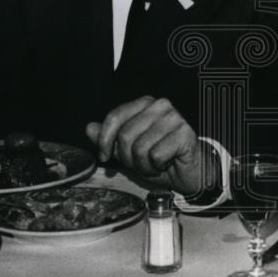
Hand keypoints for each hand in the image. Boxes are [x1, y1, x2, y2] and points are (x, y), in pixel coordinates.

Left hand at [86, 96, 216, 196]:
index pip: (115, 117)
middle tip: (139, 162)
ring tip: (153, 164)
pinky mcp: (185, 133)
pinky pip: (156, 155)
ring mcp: (174, 118)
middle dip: (128, 157)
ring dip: (143, 164)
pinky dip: (157, 166)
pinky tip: (165, 164)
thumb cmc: (160, 158)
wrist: (187, 172)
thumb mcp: (128, 149)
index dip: (104, 140)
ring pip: (140, 147)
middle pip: (125, 135)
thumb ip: (110, 137)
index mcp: (145, 104)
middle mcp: (160, 106)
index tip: (105, 155)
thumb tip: (89, 128)